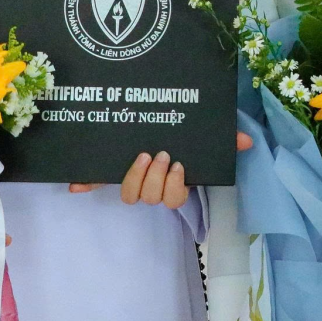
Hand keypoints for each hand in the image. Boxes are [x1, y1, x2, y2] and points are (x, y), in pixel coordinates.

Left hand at [68, 131, 254, 199]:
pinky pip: (95, 183)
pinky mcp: (109, 172)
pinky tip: (75, 184)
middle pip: (152, 199)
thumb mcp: (204, 137)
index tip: (179, 165)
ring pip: (129, 196)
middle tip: (160, 155)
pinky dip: (85, 184)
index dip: (174, 187)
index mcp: (173, 181)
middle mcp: (151, 186)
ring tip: (141, 156)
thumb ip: (225, 139)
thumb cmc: (183, 137)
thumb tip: (246, 141)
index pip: (174, 199)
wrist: (157, 121)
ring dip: (134, 179)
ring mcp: (130, 180)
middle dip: (156, 180)